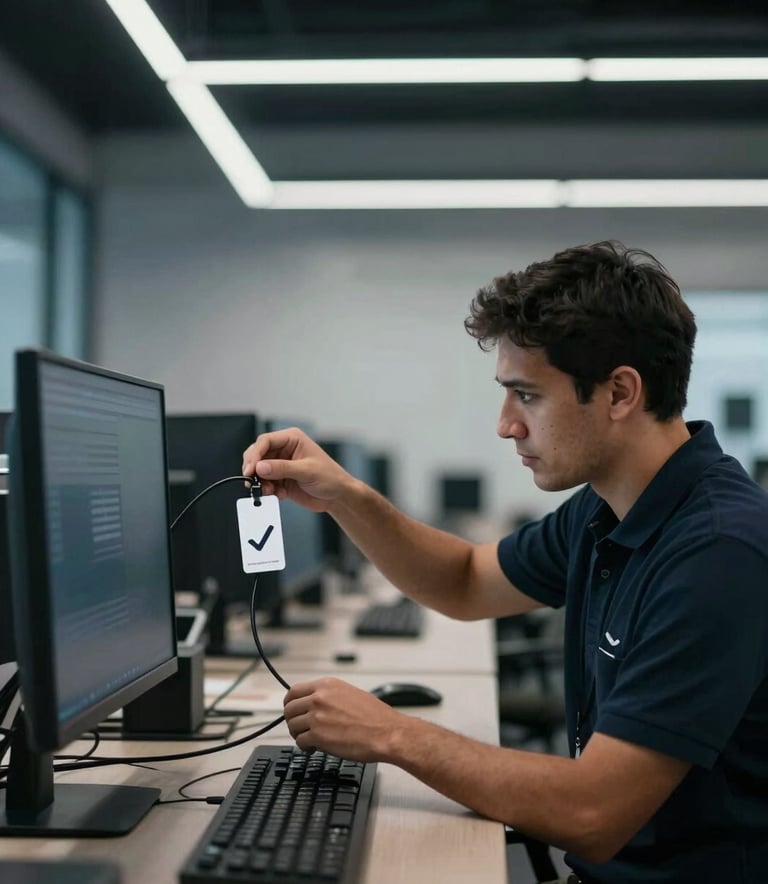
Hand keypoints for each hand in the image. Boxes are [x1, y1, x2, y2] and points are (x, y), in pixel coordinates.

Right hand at [241, 428, 350, 511]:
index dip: (255, 455)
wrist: (337, 496)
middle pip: (257, 455)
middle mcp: (283, 450)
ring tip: (270, 491)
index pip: (265, 441)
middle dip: (254, 469)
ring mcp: (280, 465)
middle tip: (253, 482)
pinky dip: (267, 491)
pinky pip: (265, 483)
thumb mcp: (307, 471)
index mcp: (292, 439)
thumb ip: (283, 468)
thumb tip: (260, 467)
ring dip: (260, 482)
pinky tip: (279, 495)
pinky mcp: (280, 480)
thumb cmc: (330, 477)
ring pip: (259, 471)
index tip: (251, 470)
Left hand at [283, 677, 404, 761]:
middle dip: (293, 721)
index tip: (292, 711)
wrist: (387, 733)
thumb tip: (315, 702)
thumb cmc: (375, 717)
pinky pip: (300, 742)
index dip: (290, 703)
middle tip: (301, 728)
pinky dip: (305, 747)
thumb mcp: (350, 693)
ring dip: (299, 735)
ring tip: (311, 740)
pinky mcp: (318, 735)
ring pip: (292, 726)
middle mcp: (319, 697)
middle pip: (289, 709)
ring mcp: (317, 716)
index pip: (294, 690)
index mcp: (327, 685)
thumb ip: (329, 695)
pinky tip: (315, 748)